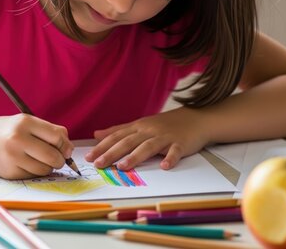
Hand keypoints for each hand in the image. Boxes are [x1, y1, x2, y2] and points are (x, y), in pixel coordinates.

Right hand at [0, 114, 73, 178]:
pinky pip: (33, 176)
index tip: (65, 149)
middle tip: (56, 159)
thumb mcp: (25, 122)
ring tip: (37, 160)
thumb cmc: (6, 131)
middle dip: (59, 160)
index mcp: (25, 122)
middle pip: (53, 156)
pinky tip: (24, 164)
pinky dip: (34, 172)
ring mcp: (13, 157)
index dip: (65, 145)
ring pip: (45, 169)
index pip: (57, 136)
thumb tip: (69, 149)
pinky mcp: (10, 172)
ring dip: (47, 167)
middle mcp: (18, 139)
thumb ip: (49, 131)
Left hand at [84, 109, 208, 170]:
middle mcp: (149, 131)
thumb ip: (118, 130)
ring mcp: (165, 137)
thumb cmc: (165, 124)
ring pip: (148, 146)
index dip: (102, 146)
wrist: (195, 118)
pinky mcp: (180, 143)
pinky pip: (175, 151)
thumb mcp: (140, 125)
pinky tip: (165, 166)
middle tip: (99, 164)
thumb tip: (96, 134)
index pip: (116, 136)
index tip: (89, 157)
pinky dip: (170, 158)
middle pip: (128, 142)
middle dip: (112, 153)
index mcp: (138, 127)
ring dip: (135, 156)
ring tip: (123, 167)